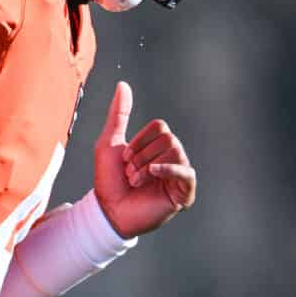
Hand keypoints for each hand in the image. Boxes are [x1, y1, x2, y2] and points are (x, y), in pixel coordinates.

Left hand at [89, 81, 196, 237]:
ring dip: (147, 166)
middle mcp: (171, 159)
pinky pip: (187, 173)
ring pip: (175, 152)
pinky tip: (152, 173)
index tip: (125, 158)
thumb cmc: (108, 181)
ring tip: (135, 181)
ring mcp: (178, 177)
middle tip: (130, 173)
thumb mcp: (109, 142)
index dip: (140, 140)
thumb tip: (123, 84)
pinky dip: (169, 170)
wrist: (108, 212)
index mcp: (157, 147)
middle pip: (169, 138)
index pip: (160, 127)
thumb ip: (119, 114)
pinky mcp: (183, 194)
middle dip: (142, 154)